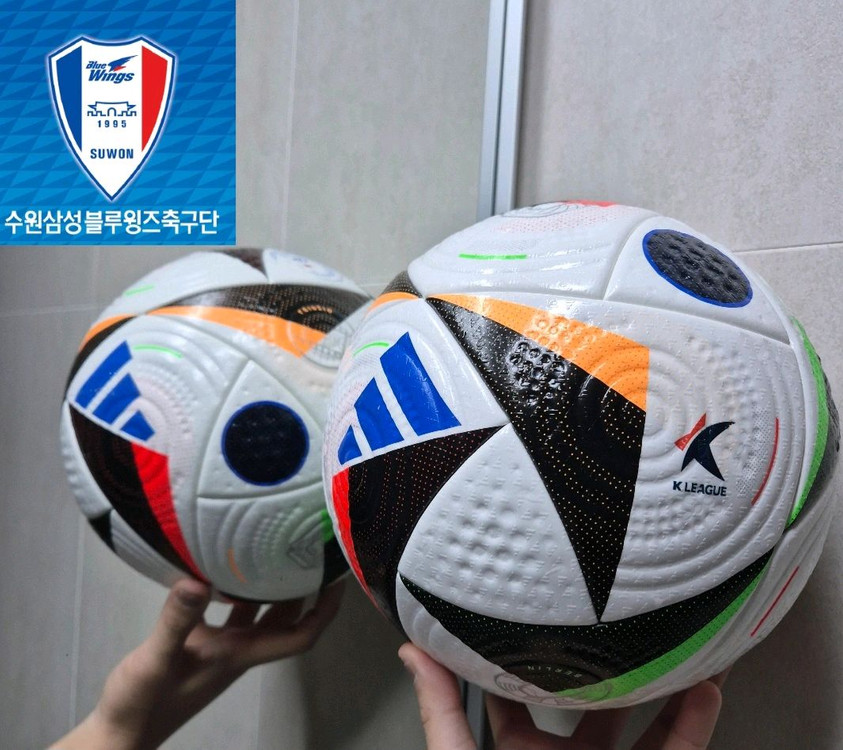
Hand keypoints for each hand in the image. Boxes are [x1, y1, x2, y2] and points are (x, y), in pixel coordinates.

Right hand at [52, 578, 344, 749]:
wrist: (118, 736)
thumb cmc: (141, 702)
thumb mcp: (158, 658)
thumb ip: (177, 620)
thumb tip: (197, 578)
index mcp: (240, 654)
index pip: (300, 634)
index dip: (325, 609)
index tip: (337, 576)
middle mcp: (238, 650)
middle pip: (286, 617)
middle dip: (305, 588)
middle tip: (310, 549)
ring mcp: (220, 649)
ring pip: (258, 613)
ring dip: (271, 586)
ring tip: (274, 549)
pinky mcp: (199, 646)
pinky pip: (228, 613)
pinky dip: (232, 591)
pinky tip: (219, 569)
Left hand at [398, 643, 726, 749]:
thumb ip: (443, 712)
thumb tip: (413, 652)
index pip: (521, 694)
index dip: (529, 654)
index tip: (540, 613)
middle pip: (593, 704)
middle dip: (610, 665)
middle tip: (621, 622)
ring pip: (646, 729)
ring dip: (667, 689)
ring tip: (679, 644)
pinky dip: (693, 726)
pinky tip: (705, 692)